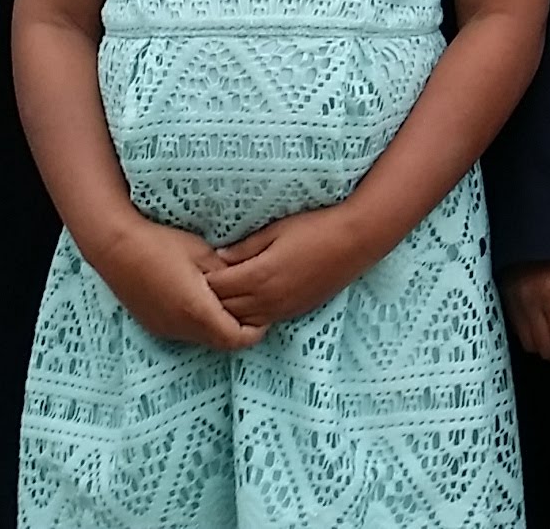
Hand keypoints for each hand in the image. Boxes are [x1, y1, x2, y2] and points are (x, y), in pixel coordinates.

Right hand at [79, 216, 263, 353]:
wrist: (115, 246)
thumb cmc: (161, 244)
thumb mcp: (203, 253)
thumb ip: (228, 274)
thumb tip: (248, 284)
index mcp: (198, 311)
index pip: (237, 338)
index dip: (256, 330)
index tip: (264, 313)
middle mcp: (181, 328)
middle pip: (221, 342)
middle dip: (239, 329)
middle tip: (250, 307)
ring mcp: (165, 328)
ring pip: (203, 338)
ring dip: (218, 326)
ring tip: (226, 301)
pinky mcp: (154, 324)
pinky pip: (185, 332)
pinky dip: (200, 323)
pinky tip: (200, 300)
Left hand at [205, 206, 381, 330]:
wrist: (355, 241)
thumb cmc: (315, 227)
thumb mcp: (275, 230)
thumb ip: (245, 247)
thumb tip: (218, 256)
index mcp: (259, 275)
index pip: (217, 286)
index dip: (202, 278)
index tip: (194, 268)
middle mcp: (267, 299)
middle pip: (224, 308)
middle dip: (209, 297)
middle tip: (199, 283)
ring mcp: (281, 309)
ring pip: (241, 320)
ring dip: (227, 310)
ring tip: (218, 295)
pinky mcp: (293, 312)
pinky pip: (260, 322)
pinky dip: (246, 315)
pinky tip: (244, 302)